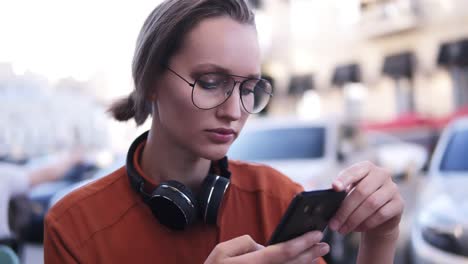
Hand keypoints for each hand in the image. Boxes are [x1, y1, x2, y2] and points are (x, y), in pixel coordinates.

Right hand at [204, 231, 327, 263]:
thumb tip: (262, 246)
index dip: (301, 242)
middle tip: (324, 243)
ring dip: (306, 262)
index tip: (315, 234)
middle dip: (310, 252)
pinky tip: (302, 263)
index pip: (282, 252)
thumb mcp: (221, 251)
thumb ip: (244, 243)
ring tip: (318, 253)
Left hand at [329, 161, 403, 238]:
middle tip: (334, 224)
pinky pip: (381, 214)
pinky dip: (367, 223)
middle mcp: (381, 174)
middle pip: (361, 191)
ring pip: (371, 204)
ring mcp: (392, 188)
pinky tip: (357, 228)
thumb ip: (341, 191)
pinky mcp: (399, 203)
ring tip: (343, 229)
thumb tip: (329, 197)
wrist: (379, 217)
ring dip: (354, 219)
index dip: (344, 179)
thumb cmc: (359, 201)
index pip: (354, 171)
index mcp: (366, 167)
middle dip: (345, 210)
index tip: (334, 187)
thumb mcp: (349, 192)